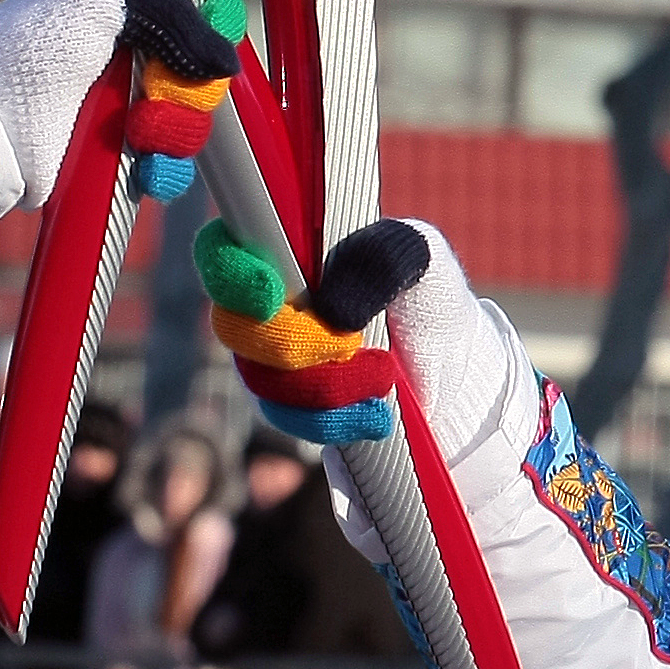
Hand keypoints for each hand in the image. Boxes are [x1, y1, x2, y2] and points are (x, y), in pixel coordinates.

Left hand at [0, 0, 240, 208]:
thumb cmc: (30, 46)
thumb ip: (176, 13)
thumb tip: (228, 66)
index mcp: (122, 12)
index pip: (197, 21)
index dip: (209, 36)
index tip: (207, 51)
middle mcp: (125, 61)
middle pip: (201, 79)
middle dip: (189, 93)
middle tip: (153, 94)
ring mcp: (120, 113)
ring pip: (190, 127)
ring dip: (176, 132)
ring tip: (139, 132)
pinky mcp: (112, 160)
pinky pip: (167, 170)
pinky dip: (165, 171)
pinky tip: (145, 166)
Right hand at [193, 215, 506, 455]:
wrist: (448, 359)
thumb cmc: (424, 289)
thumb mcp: (418, 258)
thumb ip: (381, 260)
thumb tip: (334, 310)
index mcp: (284, 249)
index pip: (221, 251)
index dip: (230, 273)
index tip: (270, 294)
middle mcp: (262, 304)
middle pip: (235, 329)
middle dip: (294, 342)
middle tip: (351, 343)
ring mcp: (269, 357)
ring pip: (263, 380)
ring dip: (326, 385)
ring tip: (385, 374)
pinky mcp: (289, 403)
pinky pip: (289, 419)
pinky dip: (335, 419)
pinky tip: (377, 414)